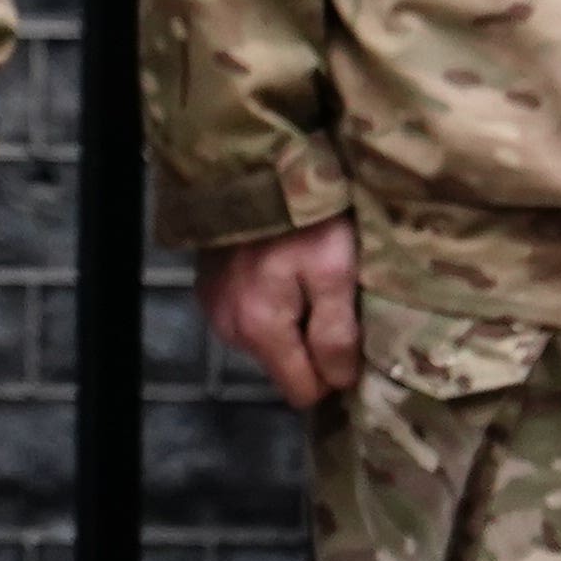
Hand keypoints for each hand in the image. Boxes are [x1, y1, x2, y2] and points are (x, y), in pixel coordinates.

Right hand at [200, 217, 361, 412]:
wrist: (250, 168)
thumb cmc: (304, 219)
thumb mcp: (335, 271)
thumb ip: (336, 332)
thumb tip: (338, 382)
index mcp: (260, 330)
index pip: (301, 391)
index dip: (332, 375)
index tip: (353, 343)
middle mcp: (229, 328)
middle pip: (284, 367)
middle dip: (311, 346)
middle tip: (332, 302)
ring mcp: (213, 309)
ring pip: (267, 343)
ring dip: (290, 324)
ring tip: (305, 283)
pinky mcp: (208, 289)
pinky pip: (248, 319)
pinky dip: (268, 305)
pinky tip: (278, 273)